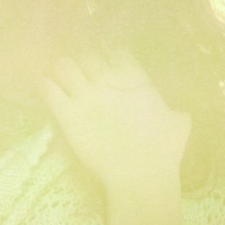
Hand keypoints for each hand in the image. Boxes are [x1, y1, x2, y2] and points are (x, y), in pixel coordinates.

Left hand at [40, 49, 190, 194]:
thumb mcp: (179, 125)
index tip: (106, 59)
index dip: (108, 52)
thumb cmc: (163, 151)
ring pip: (63, 64)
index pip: (114, 48)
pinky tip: (45, 86)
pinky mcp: (67, 113)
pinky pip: (48, 88)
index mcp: (132, 77)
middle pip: (86, 53)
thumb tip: (179, 113)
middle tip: (82, 69)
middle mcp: (106, 79)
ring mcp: (85, 94)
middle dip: (83, 59)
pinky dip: (44, 85)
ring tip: (61, 76)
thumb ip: (176, 112)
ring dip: (61, 68)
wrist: (141, 177)